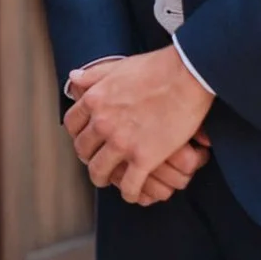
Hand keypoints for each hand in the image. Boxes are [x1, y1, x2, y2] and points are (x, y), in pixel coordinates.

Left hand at [64, 46, 213, 199]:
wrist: (188, 75)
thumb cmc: (158, 68)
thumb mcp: (118, 67)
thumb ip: (94, 76)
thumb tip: (73, 78)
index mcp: (95, 100)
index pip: (72, 125)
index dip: (77, 134)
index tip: (86, 139)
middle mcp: (103, 123)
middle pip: (83, 150)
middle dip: (88, 157)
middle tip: (97, 160)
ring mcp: (122, 143)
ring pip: (99, 172)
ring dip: (102, 178)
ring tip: (109, 180)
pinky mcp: (144, 158)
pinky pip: (129, 185)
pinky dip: (129, 193)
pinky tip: (132, 193)